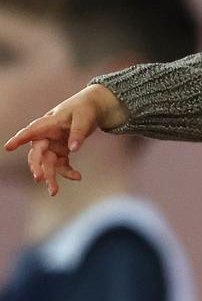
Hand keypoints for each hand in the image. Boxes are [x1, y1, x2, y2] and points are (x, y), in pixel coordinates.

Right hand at [3, 84, 127, 195]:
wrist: (93, 108)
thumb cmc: (85, 109)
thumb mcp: (84, 118)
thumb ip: (78, 132)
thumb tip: (73, 149)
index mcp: (49, 123)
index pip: (32, 130)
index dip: (20, 138)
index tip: (8, 146)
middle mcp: (47, 136)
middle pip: (37, 153)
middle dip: (37, 166)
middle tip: (39, 178)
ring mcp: (53, 145)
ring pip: (47, 164)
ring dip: (51, 177)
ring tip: (54, 192)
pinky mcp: (61, 151)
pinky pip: (61, 165)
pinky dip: (68, 172)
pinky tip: (77, 177)